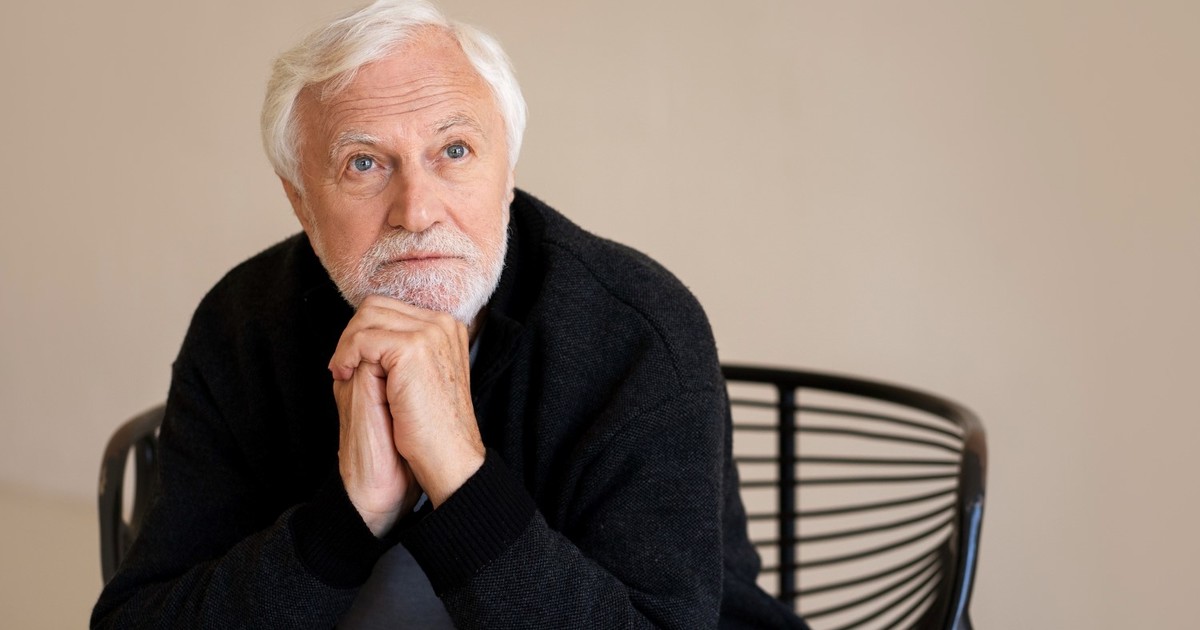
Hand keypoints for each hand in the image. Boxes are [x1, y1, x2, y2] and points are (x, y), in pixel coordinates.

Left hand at [330, 296, 485, 512]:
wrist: (447, 455)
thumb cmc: (432, 425)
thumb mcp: (420, 377)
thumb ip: (402, 349)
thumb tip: (367, 329)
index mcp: (446, 327)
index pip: (391, 308)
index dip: (364, 330)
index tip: (352, 361)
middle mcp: (442, 322)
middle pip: (376, 305)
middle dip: (351, 334)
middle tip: (342, 366)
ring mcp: (430, 332)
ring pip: (367, 317)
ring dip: (346, 345)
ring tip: (342, 373)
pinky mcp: (412, 348)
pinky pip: (363, 338)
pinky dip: (346, 355)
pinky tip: (344, 376)